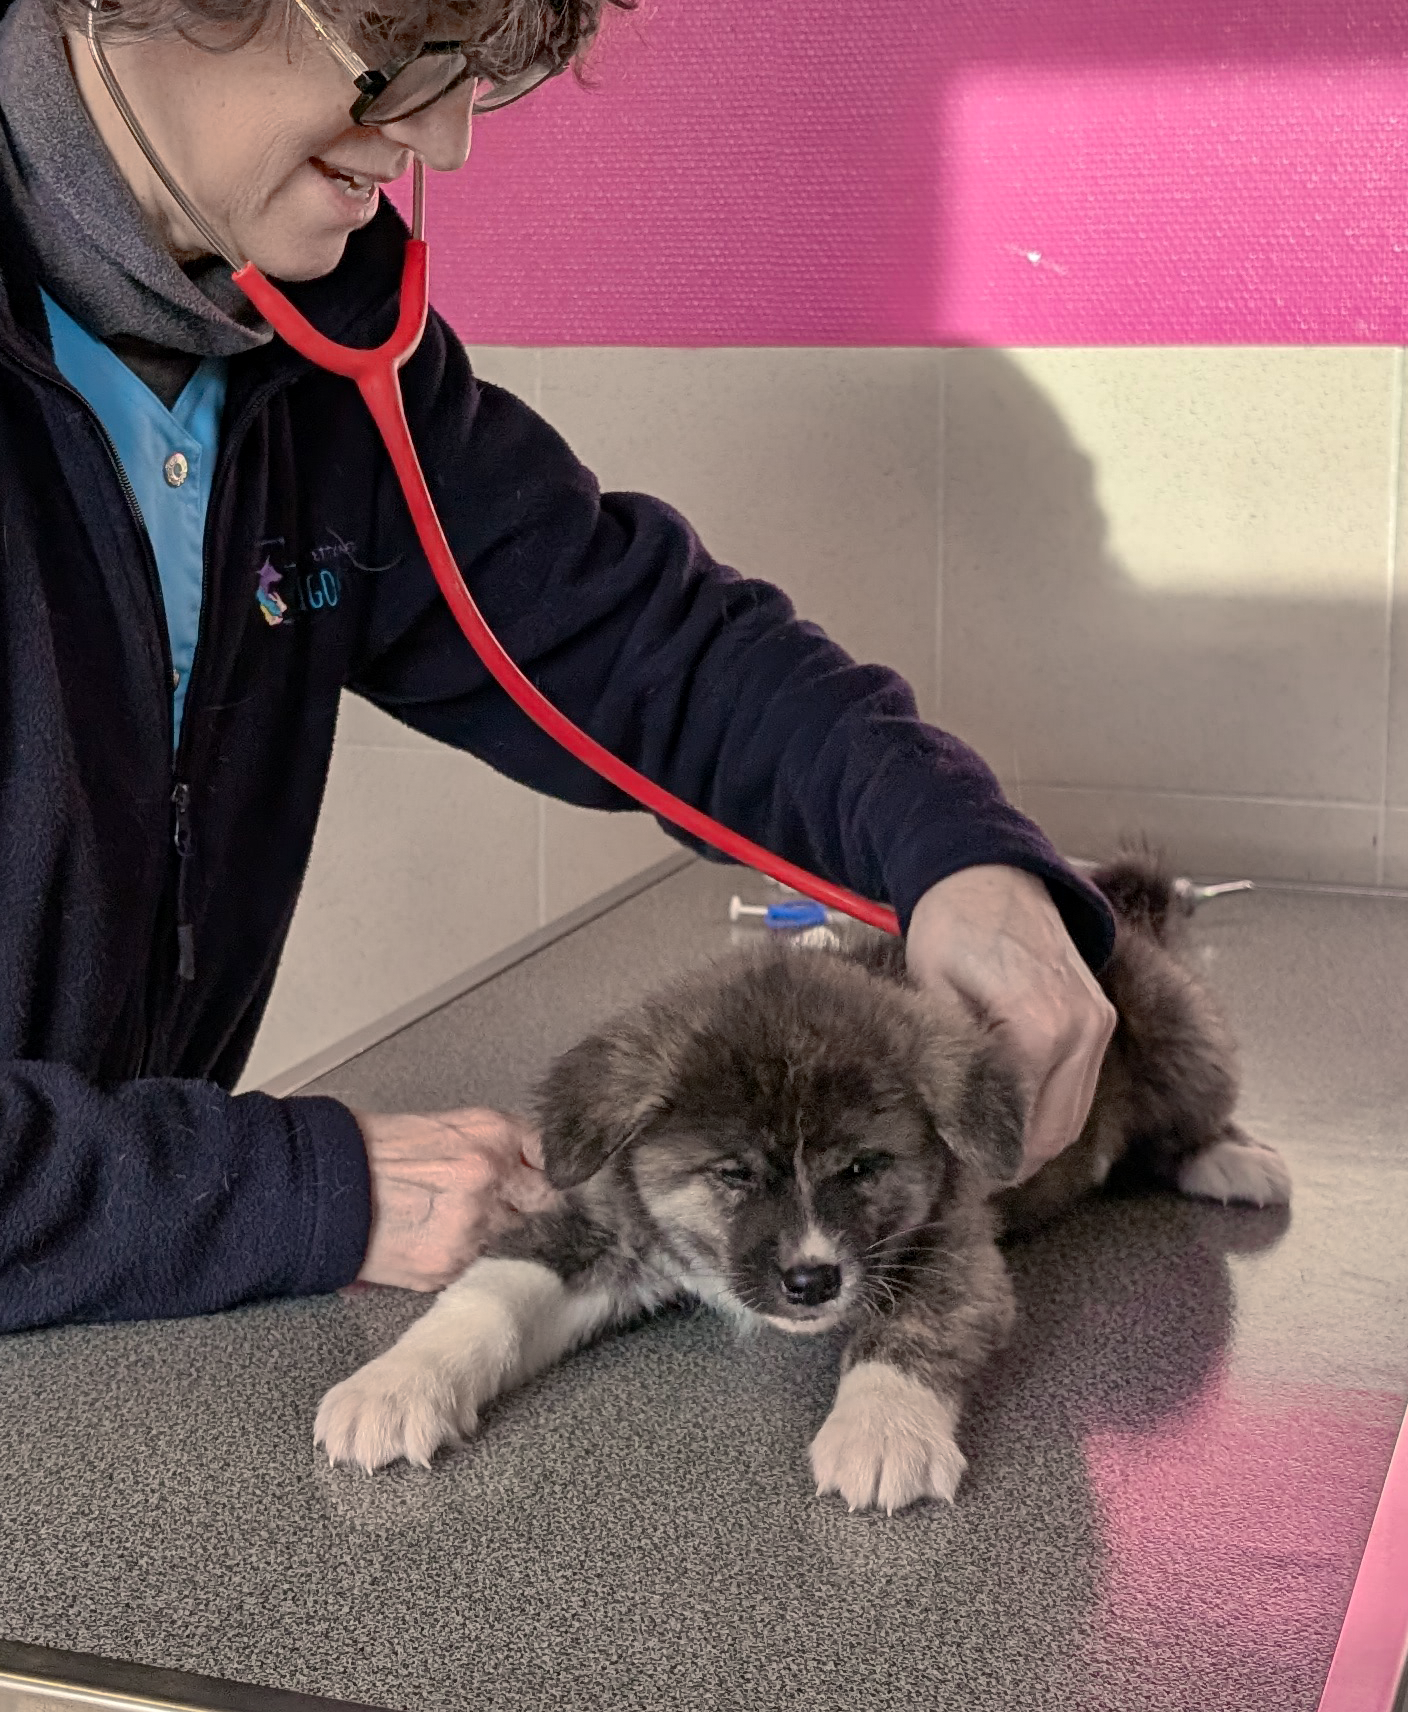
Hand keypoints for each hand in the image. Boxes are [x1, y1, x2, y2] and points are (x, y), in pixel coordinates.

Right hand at [353, 1107, 560, 1291]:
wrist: (325, 1185)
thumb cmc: (382, 1151)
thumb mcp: (450, 1127)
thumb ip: (501, 1145)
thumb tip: (544, 1165)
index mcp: (493, 1136)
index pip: (556, 1160)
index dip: (562, 1175)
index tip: (568, 1186)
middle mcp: (490, 1178)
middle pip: (548, 1207)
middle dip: (539, 1211)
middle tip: (526, 1215)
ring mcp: (472, 1227)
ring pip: (519, 1243)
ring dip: (505, 1240)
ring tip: (469, 1229)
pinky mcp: (449, 1267)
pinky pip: (480, 1267)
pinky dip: (470, 1260)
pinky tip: (446, 1245)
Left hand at [905, 866, 1115, 1182]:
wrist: (990, 872)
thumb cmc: (949, 928)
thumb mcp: (932, 995)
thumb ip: (951, 1064)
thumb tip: (952, 1128)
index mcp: (1036, 1029)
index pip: (1016, 1128)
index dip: (983, 1160)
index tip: (954, 1177)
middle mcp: (1081, 1033)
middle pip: (1052, 1134)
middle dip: (1011, 1163)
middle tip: (969, 1175)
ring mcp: (1098, 1025)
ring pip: (1071, 1117)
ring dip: (1035, 1141)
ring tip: (988, 1153)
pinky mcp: (1101, 1018)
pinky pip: (1080, 1087)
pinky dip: (1052, 1110)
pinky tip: (1016, 1117)